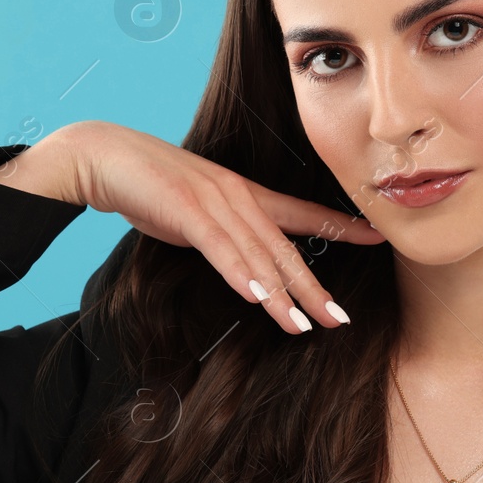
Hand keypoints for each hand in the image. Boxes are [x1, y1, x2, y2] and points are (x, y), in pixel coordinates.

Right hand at [69, 120, 383, 333]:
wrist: (105, 157)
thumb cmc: (150, 187)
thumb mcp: (197, 212)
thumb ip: (224, 234)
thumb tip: (243, 260)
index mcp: (245, 195)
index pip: (302, 213)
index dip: (341, 226)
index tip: (377, 237)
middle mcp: (238, 197)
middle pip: (285, 248)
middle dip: (313, 287)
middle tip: (340, 319)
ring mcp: (214, 203)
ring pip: (257, 254)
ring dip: (280, 294)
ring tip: (302, 326)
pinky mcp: (187, 211)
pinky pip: (220, 248)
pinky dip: (240, 274)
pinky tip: (257, 297)